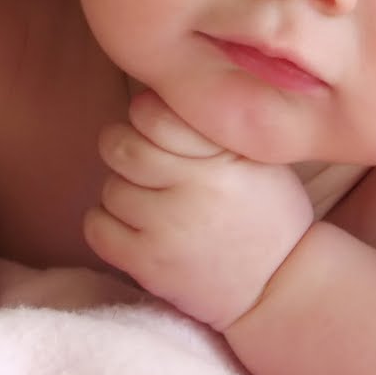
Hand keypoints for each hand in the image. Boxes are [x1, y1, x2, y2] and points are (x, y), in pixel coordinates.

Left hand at [83, 91, 313, 329]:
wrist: (278, 287)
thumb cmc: (266, 212)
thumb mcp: (258, 157)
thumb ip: (213, 125)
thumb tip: (158, 88)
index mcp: (221, 159)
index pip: (152, 113)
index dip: (146, 114)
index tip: (157, 127)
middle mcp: (193, 192)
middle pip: (120, 147)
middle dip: (124, 146)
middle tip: (145, 161)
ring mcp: (167, 231)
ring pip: (109, 188)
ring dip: (122, 189)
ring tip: (152, 199)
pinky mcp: (148, 266)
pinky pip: (97, 227)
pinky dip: (106, 222)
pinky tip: (134, 224)